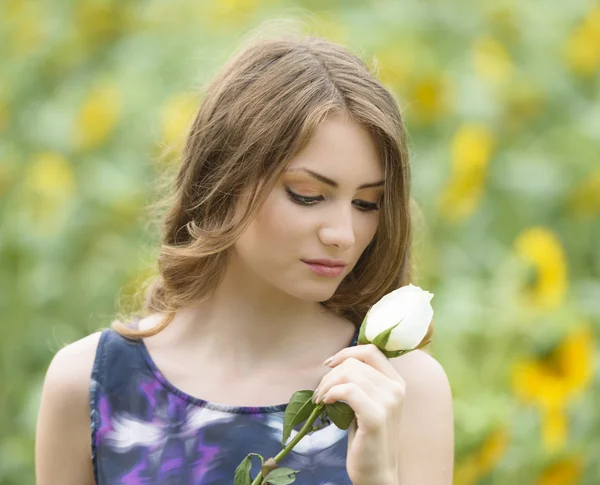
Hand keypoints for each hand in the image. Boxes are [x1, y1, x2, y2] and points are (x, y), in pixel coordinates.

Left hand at [312, 344, 403, 484]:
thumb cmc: (367, 437)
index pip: (371, 350)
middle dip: (330, 375)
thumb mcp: (368, 402)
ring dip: (327, 385)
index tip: (328, 365)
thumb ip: (361, 381)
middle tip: (319, 392)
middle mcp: (396, 388)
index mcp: (396, 382)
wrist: (376, 472)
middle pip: (355, 363)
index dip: (346, 352)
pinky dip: (331, 393)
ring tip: (320, 399)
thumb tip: (336, 363)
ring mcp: (389, 402)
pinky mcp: (376, 417)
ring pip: (349, 374)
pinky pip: (348, 391)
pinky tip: (326, 404)